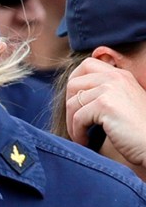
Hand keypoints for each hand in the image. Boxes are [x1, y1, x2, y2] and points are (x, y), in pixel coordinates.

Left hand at [66, 54, 145, 174]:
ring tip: (80, 135)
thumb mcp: (123, 103)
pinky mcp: (105, 104)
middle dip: (68, 104)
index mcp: (121, 75)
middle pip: (74, 83)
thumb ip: (105, 93)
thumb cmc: (139, 131)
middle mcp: (116, 77)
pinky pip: (77, 117)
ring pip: (72, 103)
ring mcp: (111, 89)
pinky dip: (77, 132)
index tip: (74, 102)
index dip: (74, 82)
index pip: (87, 65)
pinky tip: (84, 141)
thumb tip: (74, 92)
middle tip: (74, 122)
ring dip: (71, 123)